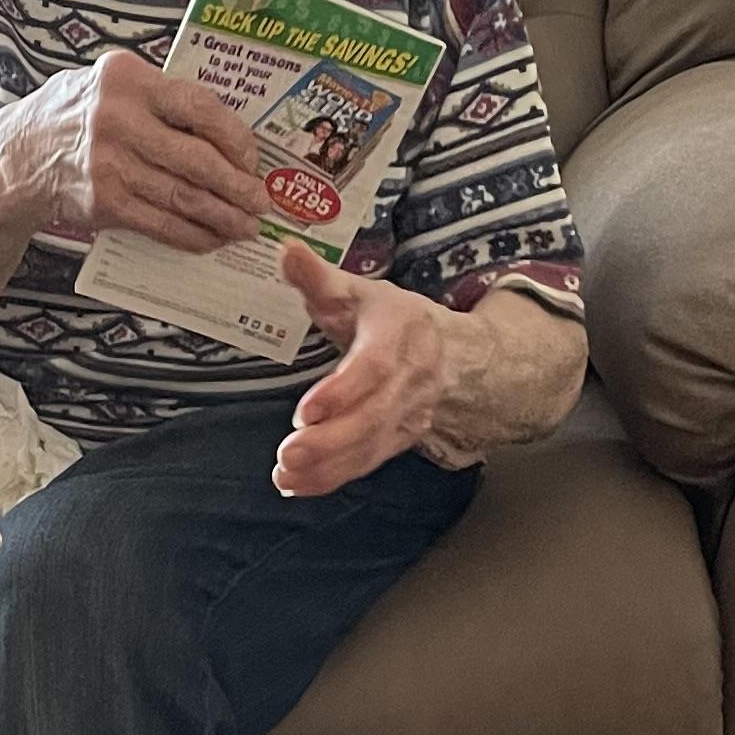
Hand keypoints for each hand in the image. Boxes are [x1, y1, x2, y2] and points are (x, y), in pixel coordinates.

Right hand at [2, 49, 265, 251]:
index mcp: (131, 80)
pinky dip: (191, 236)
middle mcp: (119, 119)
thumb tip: (231, 137)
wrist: (24, 152)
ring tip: (245, 227)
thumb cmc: (84, 114)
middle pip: (196, 159)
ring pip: (183, 197)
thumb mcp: (117, 83)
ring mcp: (110, 165)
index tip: (253, 159)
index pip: (199, 107)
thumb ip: (165, 98)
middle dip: (237, 186)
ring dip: (222, 217)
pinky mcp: (104, 202)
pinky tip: (211, 239)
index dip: (235, 138)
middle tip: (260, 202)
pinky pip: (160, 225)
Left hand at [270, 244, 450, 496]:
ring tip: (284, 476)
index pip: (374, 367)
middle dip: (329, 441)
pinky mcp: (402, 438)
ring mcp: (410, 412)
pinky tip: (297, 485)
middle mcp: (412, 377)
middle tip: (286, 455)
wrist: (450, 350)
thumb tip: (285, 250)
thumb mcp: (357, 291)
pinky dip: (333, 477)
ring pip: (371, 446)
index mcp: (401, 332)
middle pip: (373, 416)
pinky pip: (369, 462)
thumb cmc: (390, 318)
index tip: (304, 413)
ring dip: (327, 466)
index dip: (341, 393)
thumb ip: (319, 278)